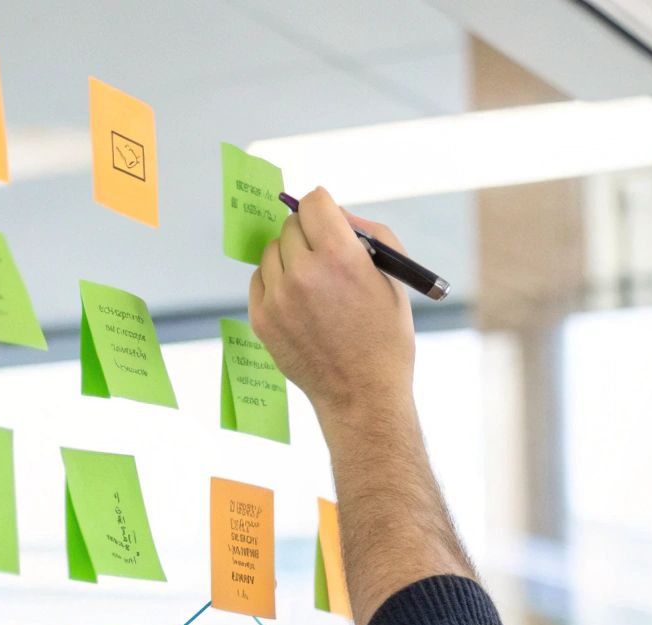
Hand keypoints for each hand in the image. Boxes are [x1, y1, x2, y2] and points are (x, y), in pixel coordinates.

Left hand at [248, 187, 416, 423]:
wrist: (363, 395)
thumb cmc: (385, 336)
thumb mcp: (392, 278)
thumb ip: (369, 234)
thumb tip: (337, 213)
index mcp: (340, 256)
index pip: (314, 202)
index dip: (324, 207)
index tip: (327, 219)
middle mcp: (303, 273)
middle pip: (292, 225)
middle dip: (309, 233)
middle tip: (324, 255)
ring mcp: (278, 298)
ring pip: (273, 251)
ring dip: (290, 257)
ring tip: (313, 284)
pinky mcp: (262, 319)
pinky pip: (260, 279)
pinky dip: (276, 282)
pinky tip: (298, 301)